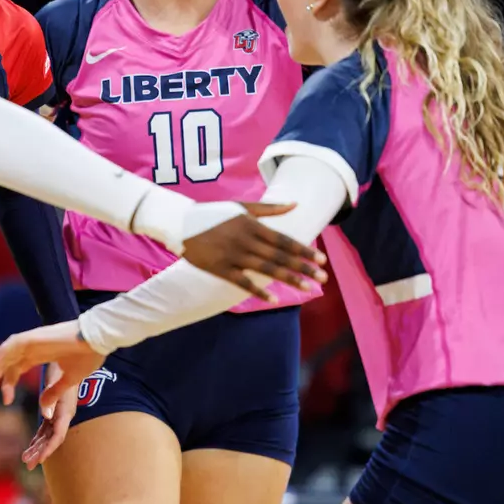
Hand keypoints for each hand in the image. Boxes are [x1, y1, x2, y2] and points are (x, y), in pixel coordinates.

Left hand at [0, 322, 103, 406]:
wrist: (98, 341)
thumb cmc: (87, 356)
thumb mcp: (68, 380)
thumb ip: (54, 393)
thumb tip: (45, 411)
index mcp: (39, 355)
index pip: (16, 369)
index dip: (8, 384)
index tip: (6, 401)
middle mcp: (32, 348)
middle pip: (7, 363)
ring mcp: (31, 341)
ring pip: (4, 354)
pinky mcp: (33, 337)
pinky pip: (9, 346)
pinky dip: (0, 358)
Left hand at [24, 366, 84, 468]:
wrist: (69, 357)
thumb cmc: (64, 367)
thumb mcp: (57, 382)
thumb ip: (52, 399)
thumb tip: (45, 415)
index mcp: (66, 411)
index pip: (58, 436)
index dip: (49, 449)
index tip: (40, 460)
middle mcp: (63, 415)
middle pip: (52, 439)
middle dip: (40, 453)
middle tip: (28, 465)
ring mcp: (59, 414)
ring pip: (47, 436)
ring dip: (37, 448)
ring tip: (25, 459)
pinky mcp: (54, 411)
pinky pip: (45, 428)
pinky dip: (37, 438)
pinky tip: (29, 447)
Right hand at [183, 203, 325, 301]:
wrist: (181, 223)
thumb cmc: (213, 213)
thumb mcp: (241, 206)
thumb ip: (270, 208)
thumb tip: (295, 204)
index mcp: (253, 225)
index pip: (284, 240)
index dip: (304, 250)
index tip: (321, 259)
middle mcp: (246, 240)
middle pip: (280, 256)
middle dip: (303, 267)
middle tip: (323, 278)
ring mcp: (233, 255)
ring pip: (266, 269)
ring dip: (288, 279)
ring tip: (307, 288)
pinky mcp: (220, 268)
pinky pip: (242, 282)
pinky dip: (258, 291)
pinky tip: (274, 299)